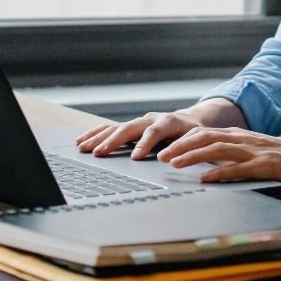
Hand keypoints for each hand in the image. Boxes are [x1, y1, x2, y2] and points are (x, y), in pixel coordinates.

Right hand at [76, 111, 203, 158]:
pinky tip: (82, 140)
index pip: (154, 132)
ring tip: (83, 148)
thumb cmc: (195, 134)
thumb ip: (191, 149)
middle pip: (129, 128)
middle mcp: (150, 119)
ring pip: (116, 127)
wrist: (190, 121)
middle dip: (113, 141)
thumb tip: (184, 161)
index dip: (145, 144)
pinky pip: (110, 127)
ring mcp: (139, 121)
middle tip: (99, 153)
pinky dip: (96, 134)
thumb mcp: (198, 140)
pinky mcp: (131, 125)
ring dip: (98, 138)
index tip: (136, 158)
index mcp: (169, 122)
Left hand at [156, 127, 280, 188]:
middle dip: (180, 146)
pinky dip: (220, 173)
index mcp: (237, 135)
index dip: (181, 140)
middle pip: (205, 137)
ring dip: (193, 156)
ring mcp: (253, 151)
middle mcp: (242, 139)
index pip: (203, 132)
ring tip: (175, 165)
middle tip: (160, 157)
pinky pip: (238, 168)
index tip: (163, 149)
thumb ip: (229, 154)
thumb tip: (202, 163)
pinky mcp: (265, 165)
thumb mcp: (250, 150)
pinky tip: (206, 179)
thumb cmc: (279, 157)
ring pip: (217, 149)